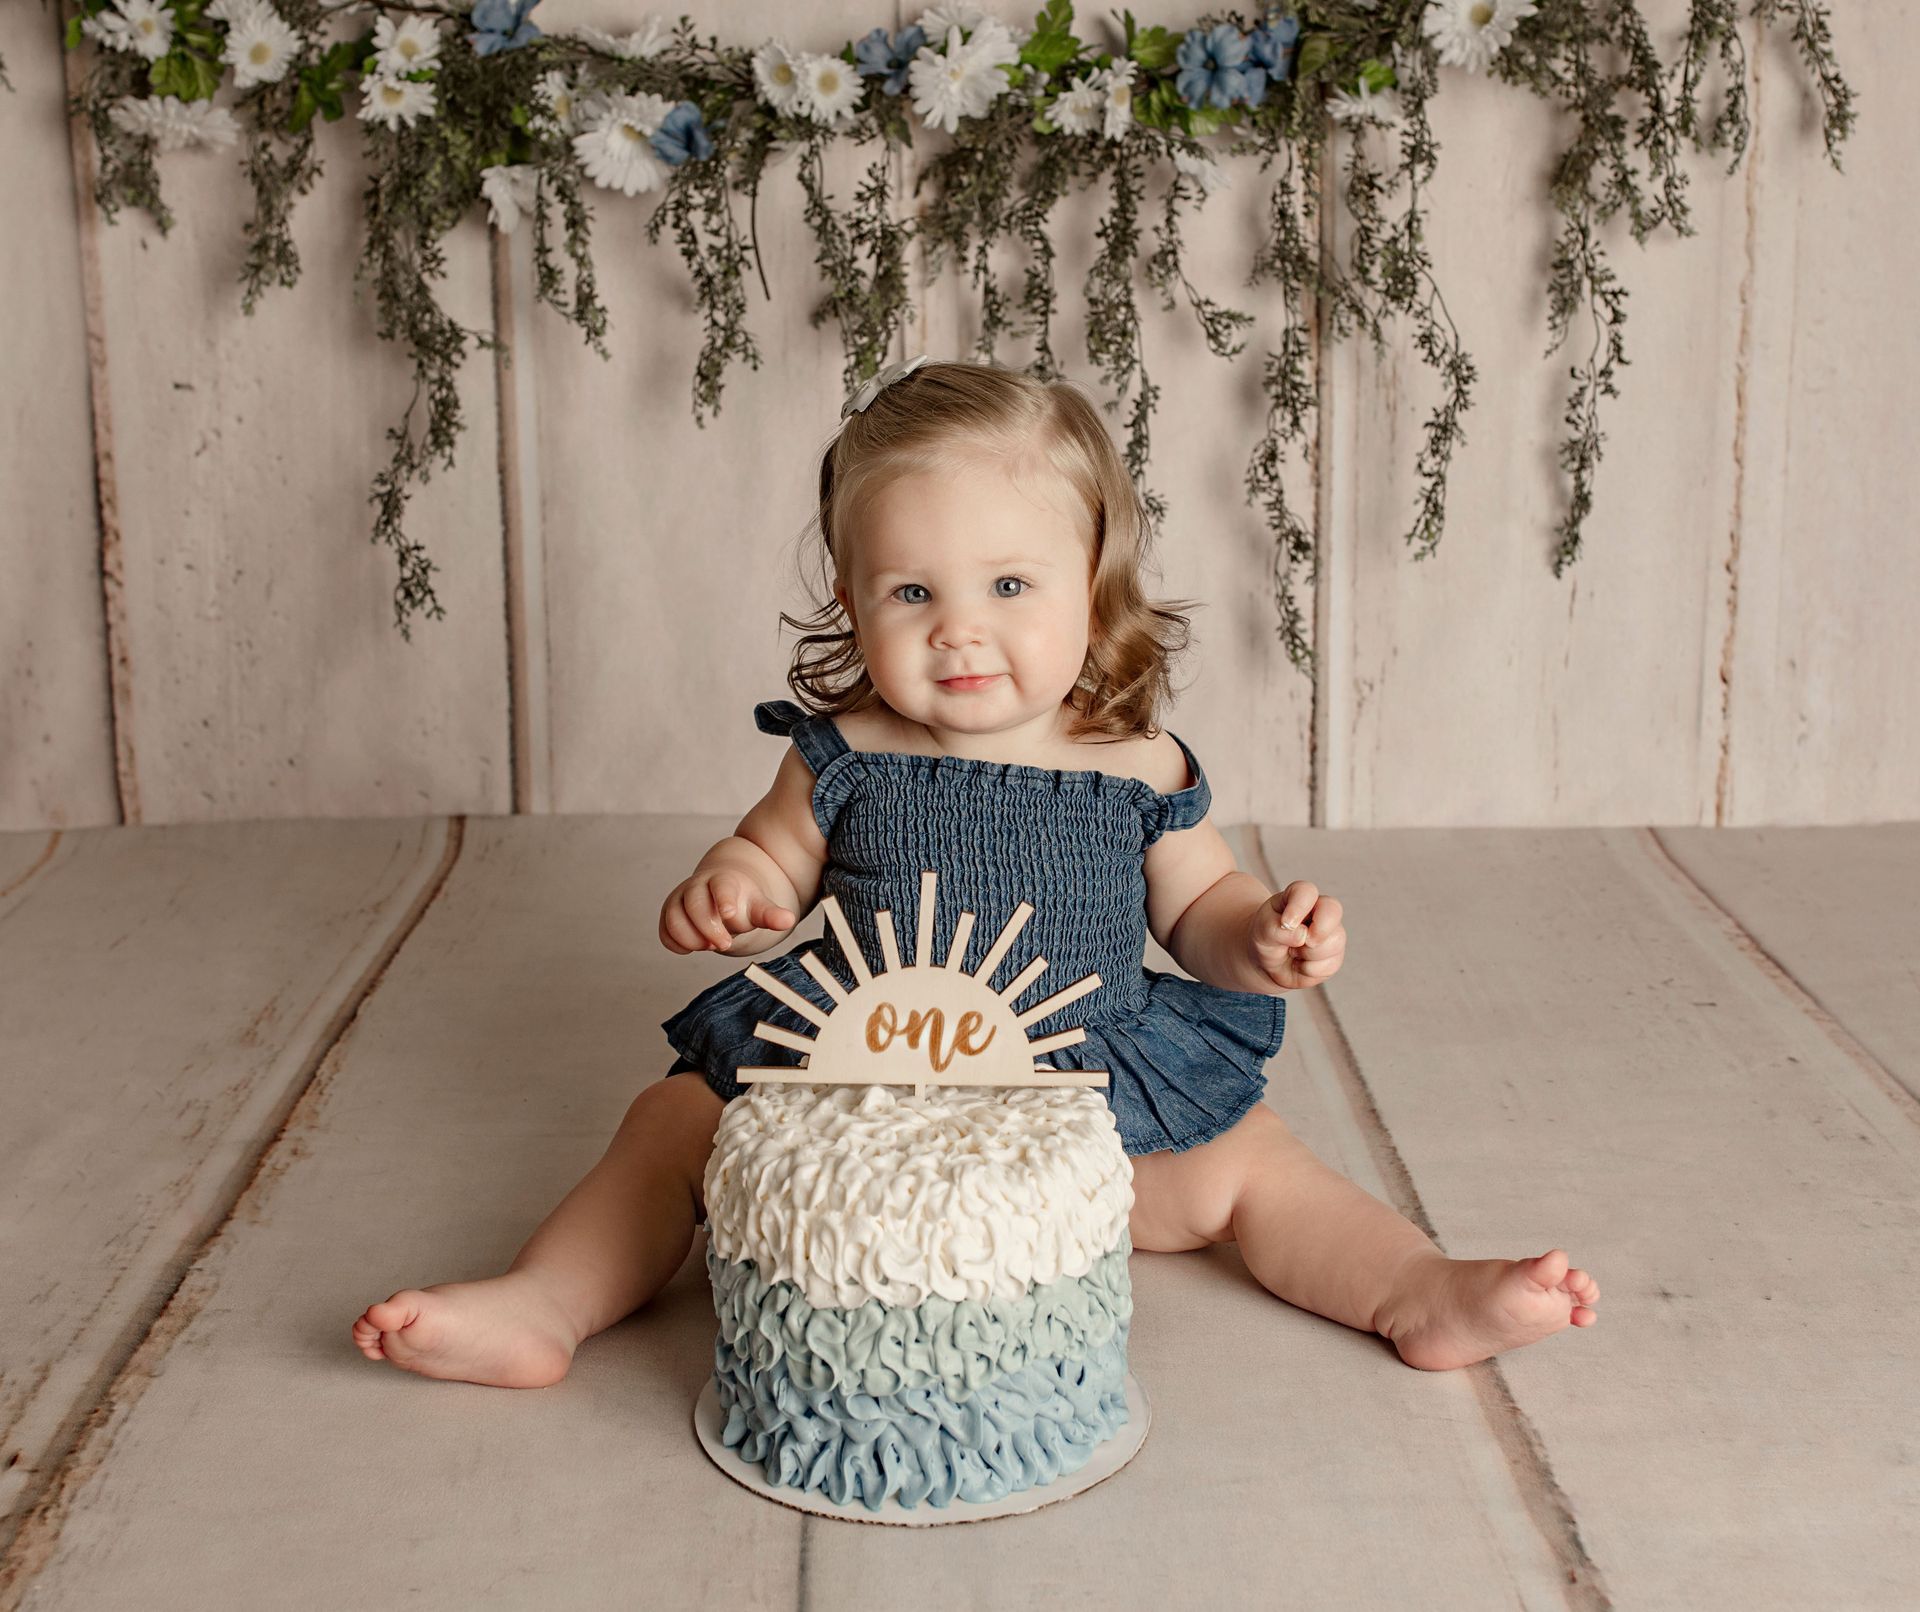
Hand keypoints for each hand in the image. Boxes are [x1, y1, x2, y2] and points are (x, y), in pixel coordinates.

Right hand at [661, 869, 795, 953]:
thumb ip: (770, 914)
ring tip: (709, 946)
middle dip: (708, 928)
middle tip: (724, 944)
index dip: (724, 900)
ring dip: (690, 938)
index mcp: (723, 880)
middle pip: (694, 904)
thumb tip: (787, 920)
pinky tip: (693, 948)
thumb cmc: (742, 900)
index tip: (730, 914)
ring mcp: (680, 899)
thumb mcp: (759, 906)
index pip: (721, 887)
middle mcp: (697, 886)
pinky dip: (676, 944)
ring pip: (674, 919)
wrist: (721, 890)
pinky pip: (665, 932)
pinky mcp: (669, 914)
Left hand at [1248, 881, 1344, 990]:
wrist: (1267, 962)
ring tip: (1293, 952)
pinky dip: (1308, 970)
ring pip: (1333, 941)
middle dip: (1317, 931)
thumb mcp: (1262, 930)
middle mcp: (1320, 911)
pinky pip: (1330, 965)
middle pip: (1333, 910)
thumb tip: (1303, 936)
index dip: (1298, 907)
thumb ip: (1277, 929)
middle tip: (1301, 942)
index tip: (1285, 924)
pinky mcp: (1335, 957)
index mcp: (1300, 897)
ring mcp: (1331, 933)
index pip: (1307, 891)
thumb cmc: (1266, 937)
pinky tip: (1300, 964)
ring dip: (1307, 954)